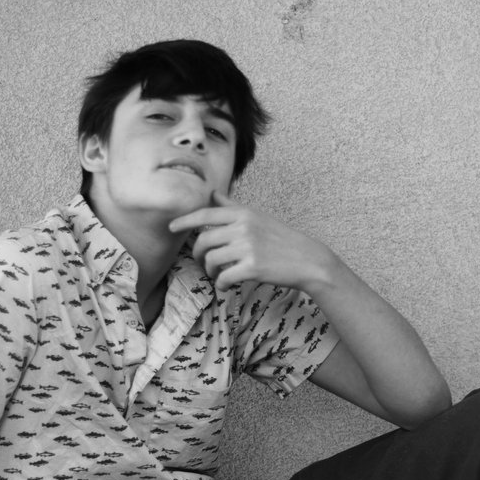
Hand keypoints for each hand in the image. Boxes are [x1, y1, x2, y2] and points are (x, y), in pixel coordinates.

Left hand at [169, 195, 334, 291]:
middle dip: (197, 254)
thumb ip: (232, 207)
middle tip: (201, 262)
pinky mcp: (253, 267)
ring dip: (209, 271)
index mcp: (243, 214)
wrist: (307, 260)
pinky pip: (224, 277)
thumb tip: (213, 194)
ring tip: (216, 274)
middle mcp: (243, 227)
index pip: (205, 214)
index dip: (185, 221)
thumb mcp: (257, 217)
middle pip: (203, 240)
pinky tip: (227, 285)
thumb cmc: (281, 239)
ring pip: (211, 260)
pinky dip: (221, 284)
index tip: (172, 227)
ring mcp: (248, 247)